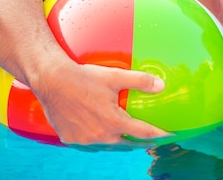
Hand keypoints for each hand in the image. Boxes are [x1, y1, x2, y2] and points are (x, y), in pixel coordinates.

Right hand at [33, 63, 170, 150]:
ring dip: (121, 143)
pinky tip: (103, 134)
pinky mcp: (70, 139)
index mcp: (113, 122)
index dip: (160, 135)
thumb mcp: (115, 76)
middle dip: (141, 142)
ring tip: (130, 138)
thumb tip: (162, 86)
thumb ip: (140, 81)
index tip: (170, 135)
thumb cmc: (85, 77)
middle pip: (127, 144)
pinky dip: (100, 140)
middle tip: (152, 139)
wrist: (52, 81)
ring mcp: (84, 140)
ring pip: (108, 146)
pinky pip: (90, 144)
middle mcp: (100, 135)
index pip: (143, 133)